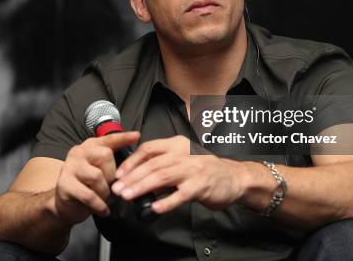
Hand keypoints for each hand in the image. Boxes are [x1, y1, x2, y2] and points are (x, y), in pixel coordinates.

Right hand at [54, 131, 140, 224]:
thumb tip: (135, 162)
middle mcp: (79, 152)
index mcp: (90, 146)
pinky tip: (103, 210)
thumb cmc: (88, 187)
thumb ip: (113, 164)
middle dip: (112, 174)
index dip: (123, 138)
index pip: (108, 139)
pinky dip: (99, 205)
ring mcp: (70, 167)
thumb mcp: (102, 171)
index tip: (137, 136)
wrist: (65, 206)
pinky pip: (89, 195)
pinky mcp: (64, 184)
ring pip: (97, 176)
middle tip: (110, 187)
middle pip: (105, 155)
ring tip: (104, 199)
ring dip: (105, 191)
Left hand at [111, 135, 247, 213]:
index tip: (119, 173)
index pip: (149, 148)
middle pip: (152, 164)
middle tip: (118, 188)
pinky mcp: (200, 186)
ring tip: (129, 196)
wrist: (234, 178)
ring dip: (142, 187)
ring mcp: (193, 169)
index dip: (131, 161)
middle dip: (132, 177)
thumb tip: (136, 177)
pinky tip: (154, 208)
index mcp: (177, 144)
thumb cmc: (205, 170)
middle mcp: (184, 154)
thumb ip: (162, 165)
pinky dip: (166, 202)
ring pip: (162, 177)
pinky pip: (180, 194)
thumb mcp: (182, 160)